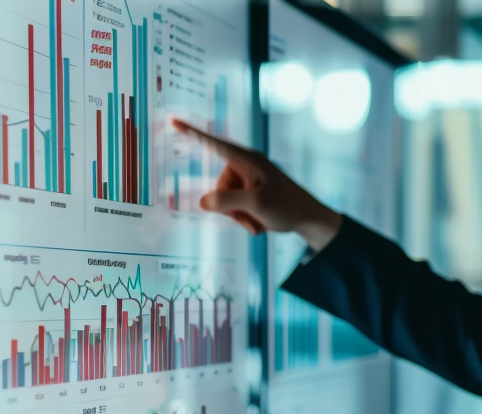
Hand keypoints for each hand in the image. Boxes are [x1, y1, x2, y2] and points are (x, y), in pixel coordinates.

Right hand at [171, 117, 343, 249]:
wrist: (309, 219)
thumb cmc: (287, 206)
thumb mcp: (256, 204)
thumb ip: (227, 201)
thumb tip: (203, 202)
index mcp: (247, 160)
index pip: (213, 144)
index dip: (191, 133)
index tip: (172, 121)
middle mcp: (245, 166)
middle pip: (218, 186)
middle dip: (229, 207)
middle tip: (250, 216)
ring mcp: (247, 180)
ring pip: (224, 200)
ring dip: (237, 216)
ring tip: (256, 222)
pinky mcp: (250, 192)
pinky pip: (233, 207)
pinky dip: (242, 218)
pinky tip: (258, 225)